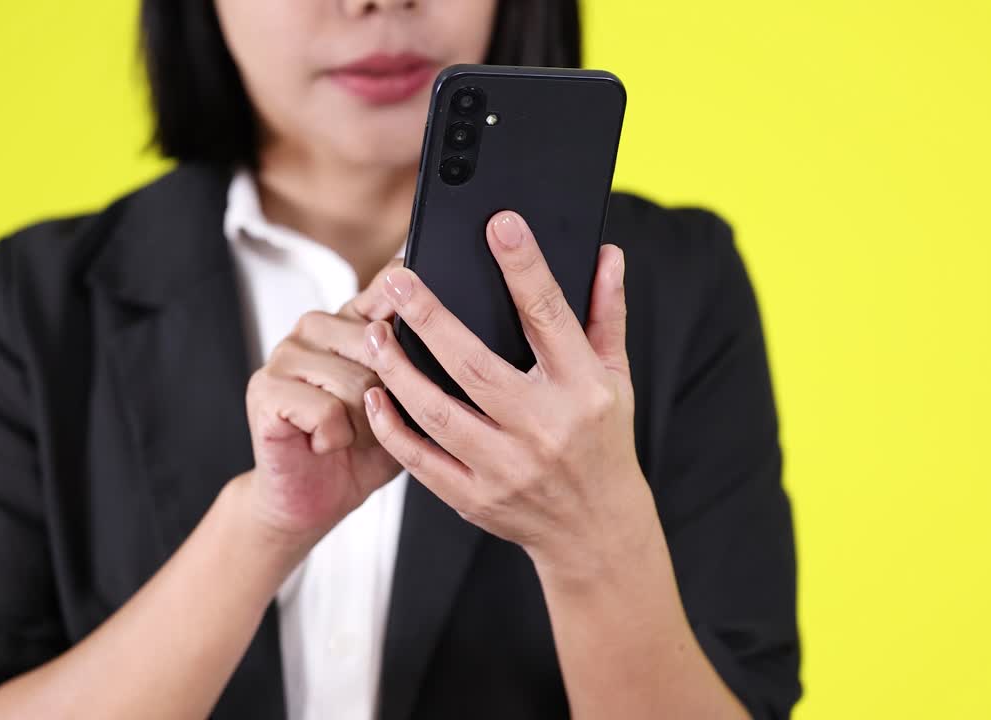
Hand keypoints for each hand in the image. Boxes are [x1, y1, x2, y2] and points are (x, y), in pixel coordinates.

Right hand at [244, 259, 404, 546]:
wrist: (312, 500)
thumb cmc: (361, 451)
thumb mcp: (405, 405)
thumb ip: (422, 366)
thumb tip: (452, 337)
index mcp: (351, 320)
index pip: (388, 286)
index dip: (413, 304)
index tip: (428, 320)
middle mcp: (315, 327)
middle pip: (379, 346)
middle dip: (389, 399)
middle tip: (372, 421)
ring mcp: (285, 355)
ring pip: (357, 383)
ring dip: (364, 426)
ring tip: (349, 436)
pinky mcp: (265, 389)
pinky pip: (326, 410)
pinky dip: (335, 439)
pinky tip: (323, 443)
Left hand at [360, 211, 657, 581]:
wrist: (597, 531)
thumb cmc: (603, 441)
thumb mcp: (615, 379)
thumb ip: (605, 315)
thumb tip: (606, 253)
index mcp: (583, 389)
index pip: (549, 316)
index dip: (524, 266)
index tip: (499, 225)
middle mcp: (545, 428)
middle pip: (475, 364)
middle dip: (432, 318)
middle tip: (398, 282)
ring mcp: (508, 468)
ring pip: (439, 413)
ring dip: (399, 371)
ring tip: (374, 334)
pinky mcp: (477, 498)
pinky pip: (423, 461)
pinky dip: (393, 429)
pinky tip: (375, 397)